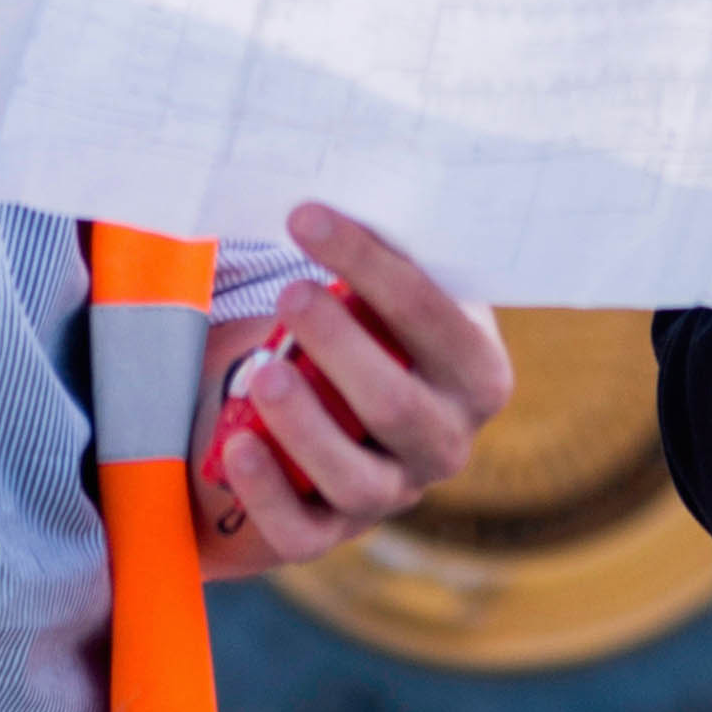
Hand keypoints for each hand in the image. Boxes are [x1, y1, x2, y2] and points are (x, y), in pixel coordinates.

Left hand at [196, 205, 513, 570]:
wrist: (348, 404)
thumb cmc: (373, 325)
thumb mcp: (391, 290)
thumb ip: (384, 252)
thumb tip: (336, 179)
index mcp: (476, 372)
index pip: (434, 318)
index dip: (371, 265)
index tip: (305, 215)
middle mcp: (444, 442)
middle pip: (397, 404)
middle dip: (341, 346)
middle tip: (290, 291)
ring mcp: (390, 493)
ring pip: (355, 477)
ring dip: (305, 424)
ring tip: (263, 370)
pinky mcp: (330, 531)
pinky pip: (301, 531)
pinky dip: (267, 491)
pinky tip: (235, 445)